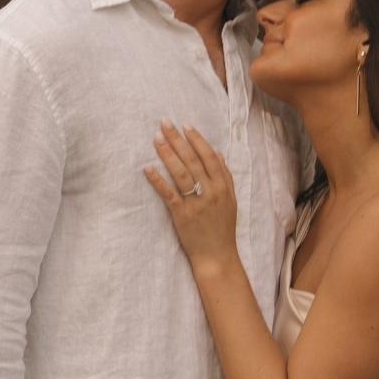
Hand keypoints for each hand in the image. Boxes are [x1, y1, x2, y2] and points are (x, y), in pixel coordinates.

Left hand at [144, 122, 238, 269]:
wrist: (217, 255)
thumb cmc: (223, 228)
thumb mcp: (231, 200)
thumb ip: (226, 176)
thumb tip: (218, 153)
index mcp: (222, 186)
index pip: (208, 156)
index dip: (196, 139)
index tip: (185, 125)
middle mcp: (210, 191)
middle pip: (192, 159)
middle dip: (178, 139)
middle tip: (165, 123)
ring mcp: (196, 203)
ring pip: (181, 173)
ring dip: (167, 154)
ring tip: (156, 139)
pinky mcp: (182, 215)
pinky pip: (168, 194)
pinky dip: (158, 180)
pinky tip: (147, 168)